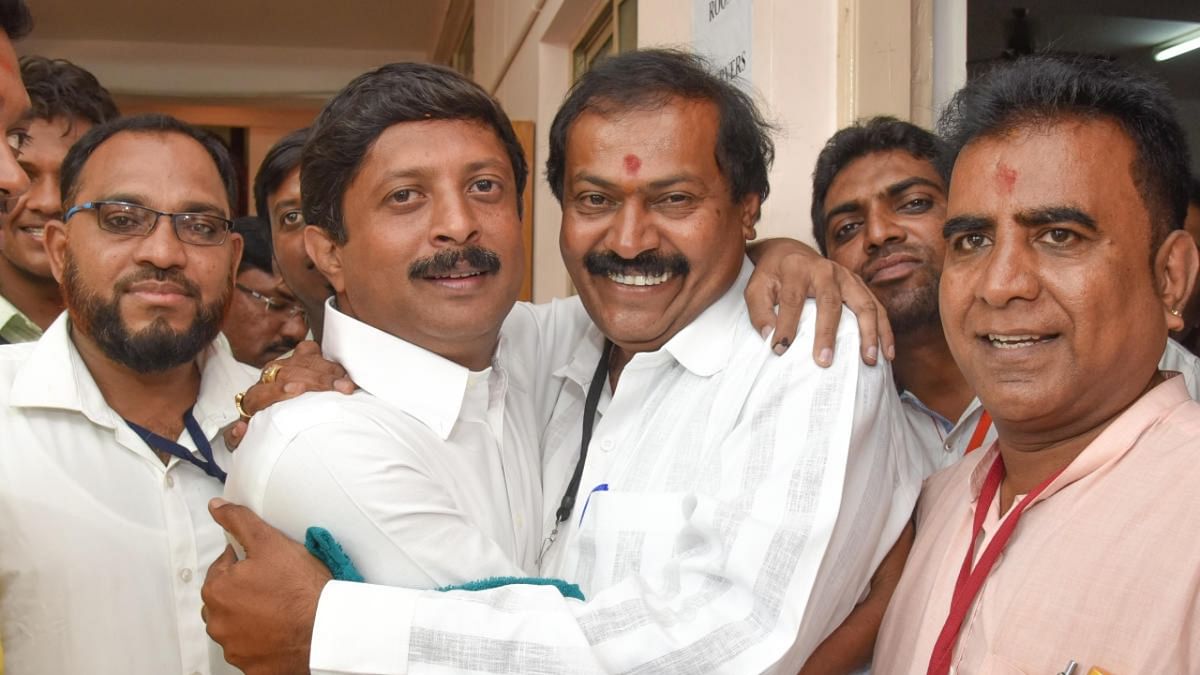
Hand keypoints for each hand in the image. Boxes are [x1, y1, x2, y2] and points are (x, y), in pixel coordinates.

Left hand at [202, 498, 331, 674]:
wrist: (326, 629)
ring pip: (238, 625)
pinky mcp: (250, 666)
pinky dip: (263, 641)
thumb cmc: (301, 589)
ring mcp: (234, 647)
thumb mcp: (270, 542)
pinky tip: (282, 630)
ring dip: (253, 617)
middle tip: (277, 586)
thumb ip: (239, 522)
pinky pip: (251, 650)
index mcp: (218, 589)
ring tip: (282, 608)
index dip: (249, 562)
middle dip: (246, 591)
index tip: (269, 566)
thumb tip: (218, 508)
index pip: (225, 567)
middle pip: (228, 598)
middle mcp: (219, 622)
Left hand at [223, 341, 354, 448]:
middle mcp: (268, 379)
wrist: (269, 411)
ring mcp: (284, 365)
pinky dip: (325, 359)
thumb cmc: (263, 426)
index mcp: (254, 399)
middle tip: (338, 388)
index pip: (262, 393)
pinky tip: (341, 371)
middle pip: (288, 372)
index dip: (278, 390)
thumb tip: (240, 429)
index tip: (296, 389)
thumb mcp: (248, 438)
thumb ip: (237, 438)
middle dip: (316, 379)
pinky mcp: (298, 358)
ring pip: (302, 360)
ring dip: (327, 370)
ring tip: (345, 383)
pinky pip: (309, 350)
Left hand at [746, 238, 893, 366]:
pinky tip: (887, 353)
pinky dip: (884, 330)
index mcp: (797, 268)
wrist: (790, 253)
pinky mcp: (860, 285)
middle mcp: (825, 269)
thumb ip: (759, 311)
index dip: (785, 325)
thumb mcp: (756, 288)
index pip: (791, 299)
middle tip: (825, 361)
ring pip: (864, 304)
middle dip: (828, 333)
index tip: (779, 350)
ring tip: (869, 360)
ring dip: (869, 333)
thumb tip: (769, 337)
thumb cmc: (772, 275)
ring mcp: (847, 277)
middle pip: (830, 302)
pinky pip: (878, 307)